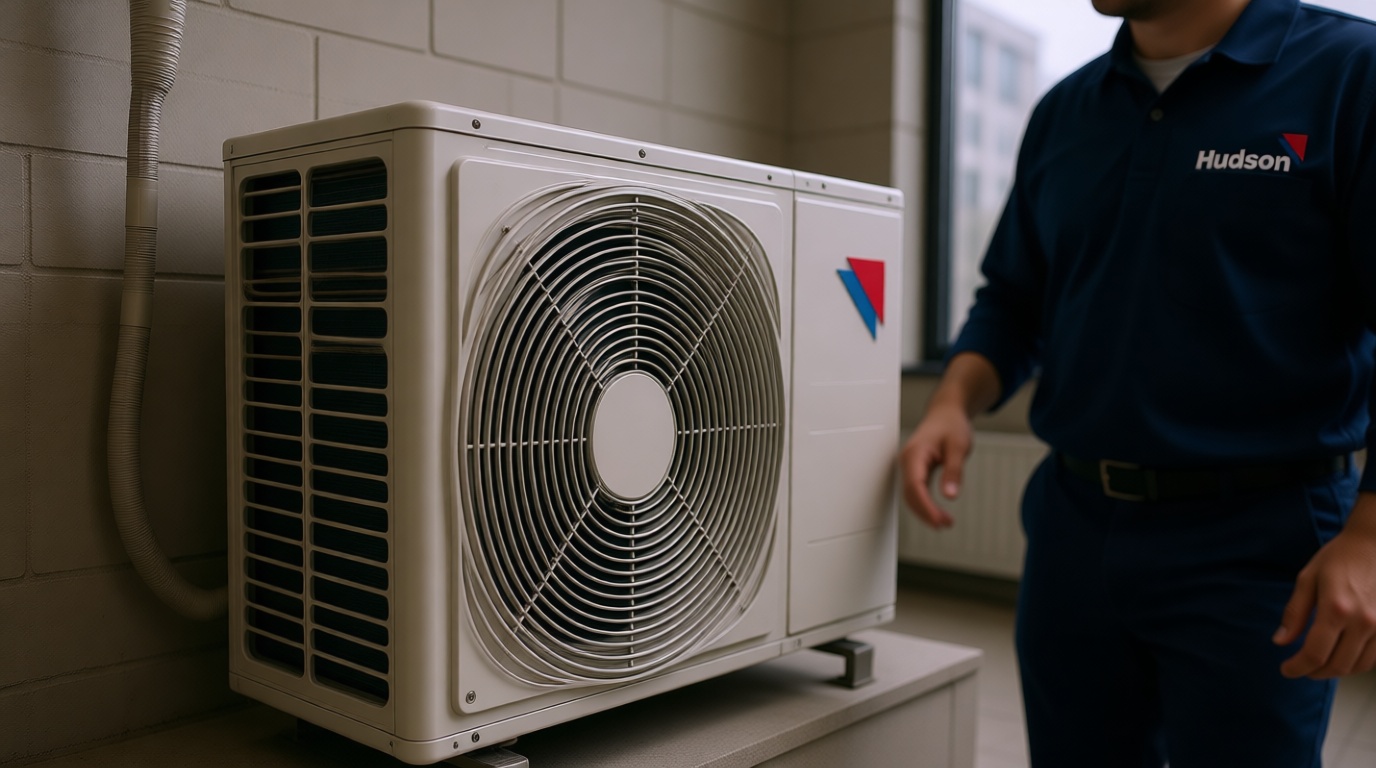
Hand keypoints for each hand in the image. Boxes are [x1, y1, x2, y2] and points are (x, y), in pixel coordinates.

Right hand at [900, 403, 974, 529]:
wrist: (947, 413)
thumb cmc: (952, 425)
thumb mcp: (959, 446)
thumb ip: (954, 471)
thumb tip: (950, 496)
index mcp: (915, 453)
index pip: (915, 486)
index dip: (926, 507)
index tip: (939, 521)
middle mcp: (908, 461)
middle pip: (910, 495)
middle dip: (926, 513)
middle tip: (946, 524)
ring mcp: (909, 467)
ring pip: (911, 496)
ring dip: (925, 511)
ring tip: (946, 522)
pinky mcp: (915, 471)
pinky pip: (916, 492)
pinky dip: (926, 505)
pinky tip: (938, 513)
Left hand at [1274, 496, 1375, 678]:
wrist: (1374, 544)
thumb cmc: (1338, 558)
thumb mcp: (1307, 580)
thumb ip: (1294, 613)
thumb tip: (1280, 642)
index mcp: (1336, 609)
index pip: (1314, 653)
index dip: (1297, 667)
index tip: (1286, 670)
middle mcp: (1362, 622)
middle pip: (1337, 665)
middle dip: (1314, 672)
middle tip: (1300, 668)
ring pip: (1358, 666)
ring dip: (1335, 671)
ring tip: (1319, 664)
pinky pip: (1374, 658)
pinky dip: (1356, 664)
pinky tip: (1341, 656)